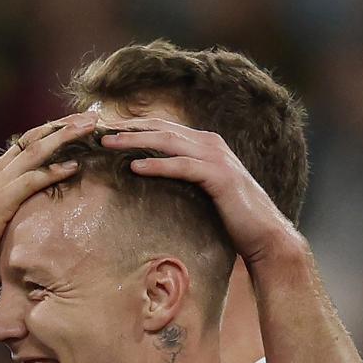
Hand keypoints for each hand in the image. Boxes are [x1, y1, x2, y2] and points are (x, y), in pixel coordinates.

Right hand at [0, 112, 97, 286]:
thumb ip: (4, 204)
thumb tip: (24, 209)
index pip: (26, 143)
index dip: (52, 131)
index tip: (76, 124)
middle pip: (34, 139)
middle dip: (64, 125)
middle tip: (92, 117)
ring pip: (35, 152)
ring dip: (65, 137)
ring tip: (89, 129)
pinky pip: (31, 181)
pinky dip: (53, 171)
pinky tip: (74, 166)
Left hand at [100, 119, 304, 263]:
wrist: (265, 236)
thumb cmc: (230, 217)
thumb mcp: (201, 190)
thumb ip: (182, 176)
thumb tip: (147, 176)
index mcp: (204, 144)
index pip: (162, 128)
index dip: (133, 126)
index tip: (104, 129)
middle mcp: (210, 144)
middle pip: (161, 129)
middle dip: (127, 128)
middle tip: (97, 130)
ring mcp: (217, 158)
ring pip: (168, 142)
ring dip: (135, 141)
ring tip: (109, 144)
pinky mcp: (219, 177)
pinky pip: (183, 167)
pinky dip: (158, 165)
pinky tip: (136, 167)